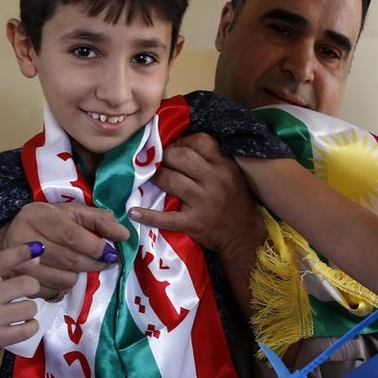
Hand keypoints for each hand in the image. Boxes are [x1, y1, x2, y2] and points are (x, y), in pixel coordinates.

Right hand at [0, 203, 128, 295]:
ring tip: (76, 266)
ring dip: (79, 276)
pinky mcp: (18, 284)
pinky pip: (53, 292)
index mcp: (39, 217)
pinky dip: (64, 287)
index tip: (112, 254)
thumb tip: (124, 234)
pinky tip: (61, 274)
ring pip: (64, 280)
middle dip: (93, 264)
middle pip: (71, 261)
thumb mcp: (73, 213)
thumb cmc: (48, 223)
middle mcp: (25, 241)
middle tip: (103, 262)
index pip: (73, 237)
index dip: (97, 248)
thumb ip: (100, 220)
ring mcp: (19, 265)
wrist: (10, 236)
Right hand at [0, 243, 46, 353]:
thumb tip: (37, 258)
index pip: (3, 260)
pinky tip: (22, 324)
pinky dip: (31, 325)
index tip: (38, 247)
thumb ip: (9, 268)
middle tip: (23, 293)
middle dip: (31, 287)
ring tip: (18, 311)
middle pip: (27, 284)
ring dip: (29, 309)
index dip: (23, 252)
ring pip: (31, 308)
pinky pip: (30, 329)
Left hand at [129, 133, 264, 258]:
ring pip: (171, 180)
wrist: (243, 236)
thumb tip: (178, 146)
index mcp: (224, 165)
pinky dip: (148, 215)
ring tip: (149, 179)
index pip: (200, 141)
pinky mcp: (194, 222)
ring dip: (155, 177)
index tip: (173, 149)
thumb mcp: (231, 174)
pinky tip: (134, 212)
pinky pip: (167, 218)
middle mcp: (214, 179)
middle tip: (158, 162)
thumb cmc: (234, 202)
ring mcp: (203, 201)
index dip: (181, 141)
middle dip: (165, 157)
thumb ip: (211, 160)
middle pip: (181, 156)